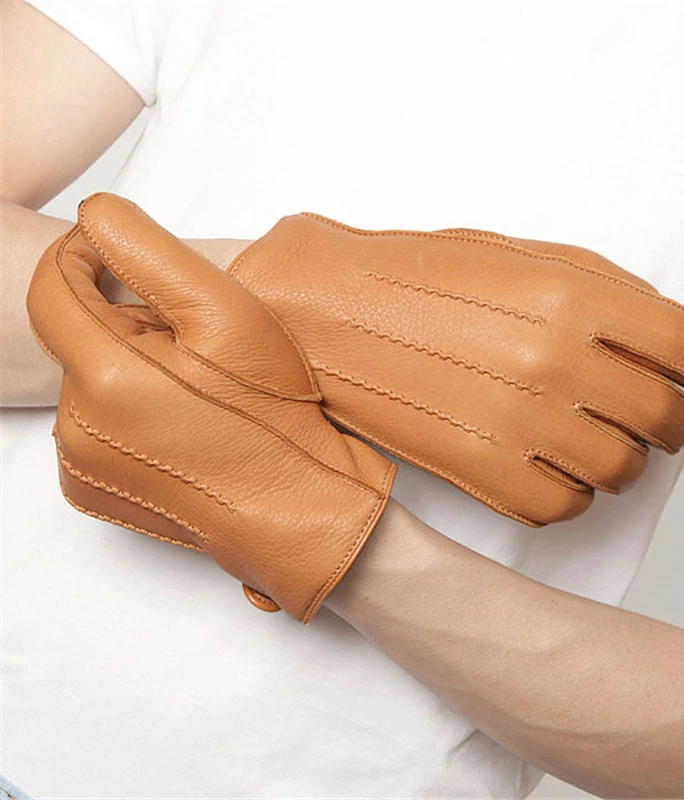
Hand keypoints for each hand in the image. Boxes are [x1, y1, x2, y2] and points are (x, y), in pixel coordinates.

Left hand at [27, 193, 394, 621]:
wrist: (298, 510)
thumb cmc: (274, 416)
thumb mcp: (227, 314)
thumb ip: (147, 249)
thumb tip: (95, 215)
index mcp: (104, 377)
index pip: (51, 288)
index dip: (81, 254)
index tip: (115, 247)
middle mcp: (76, 428)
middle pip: (74, 339)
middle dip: (119, 321)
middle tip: (188, 335)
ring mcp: (81, 466)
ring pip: (84, 381)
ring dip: (124, 364)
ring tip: (191, 382)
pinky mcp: (93, 490)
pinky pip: (90, 425)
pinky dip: (123, 407)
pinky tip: (176, 416)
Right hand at [228, 214, 683, 525]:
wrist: (324, 312)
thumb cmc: (421, 277)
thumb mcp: (524, 255)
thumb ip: (612, 295)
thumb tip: (682, 340)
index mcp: (578, 296)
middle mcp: (558, 363)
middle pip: (668, 421)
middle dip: (667, 417)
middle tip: (642, 407)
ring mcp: (518, 424)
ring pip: (622, 472)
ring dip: (618, 458)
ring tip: (585, 435)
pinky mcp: (480, 473)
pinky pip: (563, 506)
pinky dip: (568, 492)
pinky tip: (545, 463)